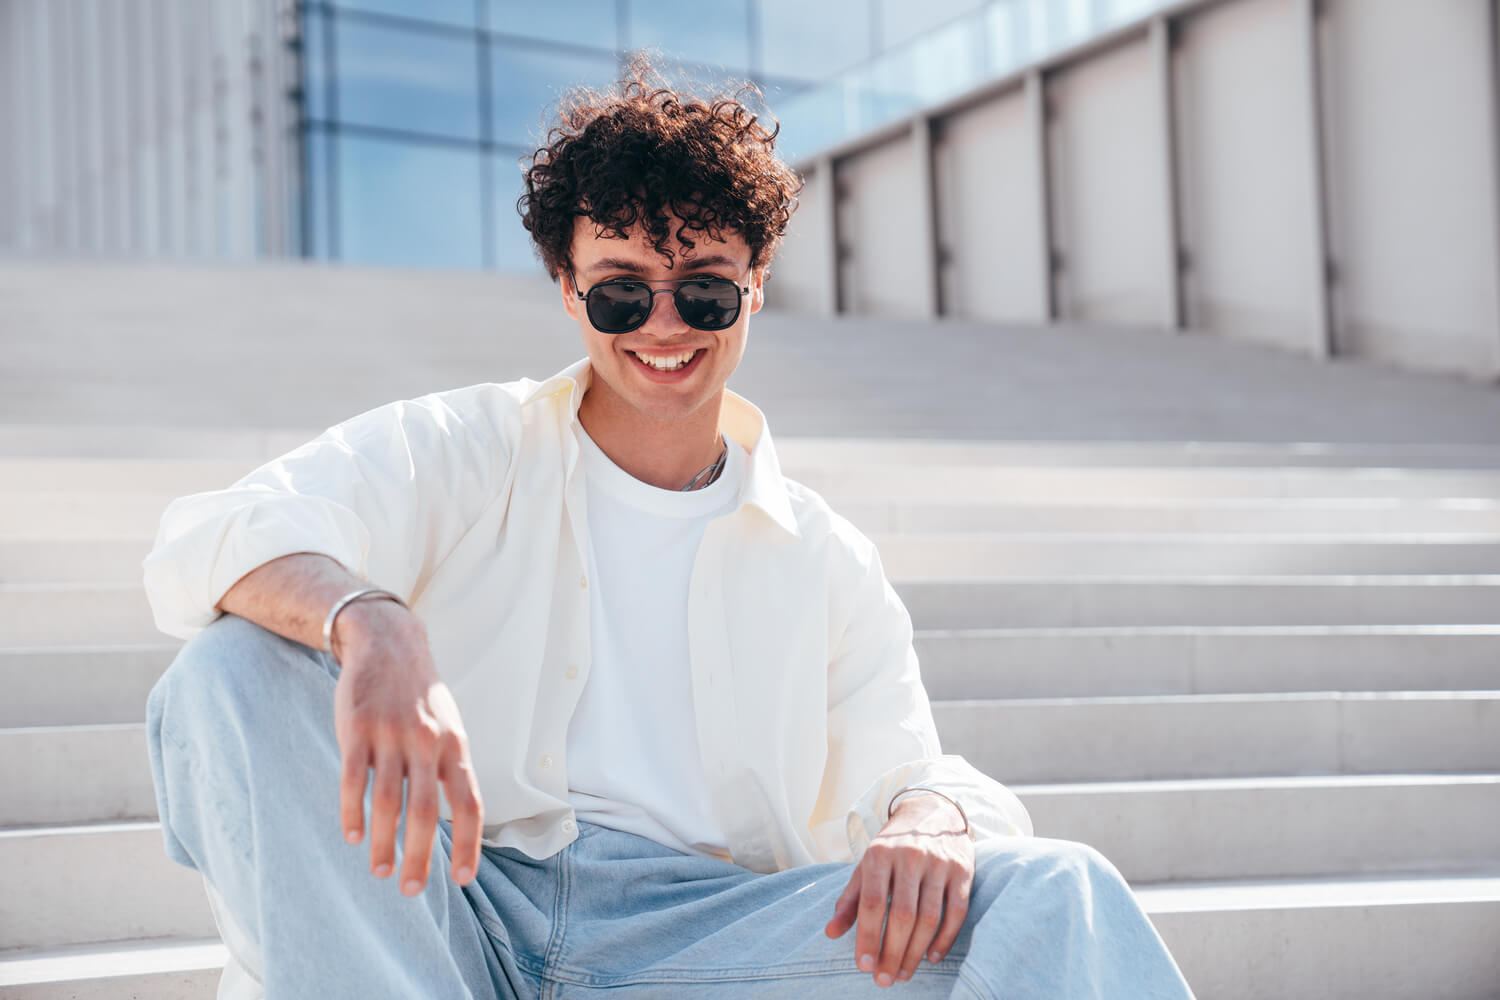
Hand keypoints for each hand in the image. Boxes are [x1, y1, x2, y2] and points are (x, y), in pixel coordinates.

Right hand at [331, 600, 483, 894]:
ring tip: (379, 871)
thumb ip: (451, 769)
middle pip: (426, 812)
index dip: (470, 842)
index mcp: (455, 746)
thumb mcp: (449, 727)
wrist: (388, 644)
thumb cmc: (421, 698)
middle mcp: (427, 742)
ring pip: (388, 801)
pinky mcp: (357, 729)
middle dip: (420, 856)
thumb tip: (459, 822)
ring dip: (382, 842)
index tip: (462, 878)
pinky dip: (352, 812)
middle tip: (410, 889)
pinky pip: (354, 779)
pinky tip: (351, 836)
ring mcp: (391, 735)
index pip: (469, 803)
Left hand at [824, 793, 973, 987]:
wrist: (933, 811)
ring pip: (929, 917)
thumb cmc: (893, 845)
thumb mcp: (867, 864)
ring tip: (903, 974)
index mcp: (879, 854)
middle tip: (884, 980)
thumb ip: (850, 899)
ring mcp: (938, 863)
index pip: (872, 902)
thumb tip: (831, 933)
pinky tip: (932, 956)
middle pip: (902, 914)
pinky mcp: (963, 870)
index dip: (868, 936)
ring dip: (916, 951)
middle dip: (892, 952)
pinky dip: (945, 938)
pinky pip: (957, 911)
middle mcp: (910, 856)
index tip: (864, 965)